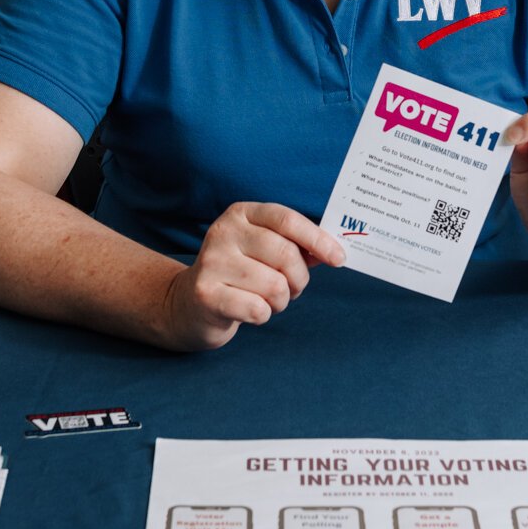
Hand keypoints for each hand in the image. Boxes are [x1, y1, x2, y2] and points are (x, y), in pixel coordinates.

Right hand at [161, 202, 345, 350]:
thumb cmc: (239, 274)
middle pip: (286, 255)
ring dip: (280, 301)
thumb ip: (296, 246)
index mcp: (241, 213)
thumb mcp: (264, 250)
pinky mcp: (206, 293)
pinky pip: (258, 309)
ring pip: (275, 286)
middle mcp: (223, 231)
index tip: (339, 258)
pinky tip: (249, 310)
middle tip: (292, 289)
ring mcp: (212, 262)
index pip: (287, 219)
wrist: (188, 303)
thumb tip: (333, 250)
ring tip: (265, 299)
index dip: (318, 239)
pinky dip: (263, 315)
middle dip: (299, 279)